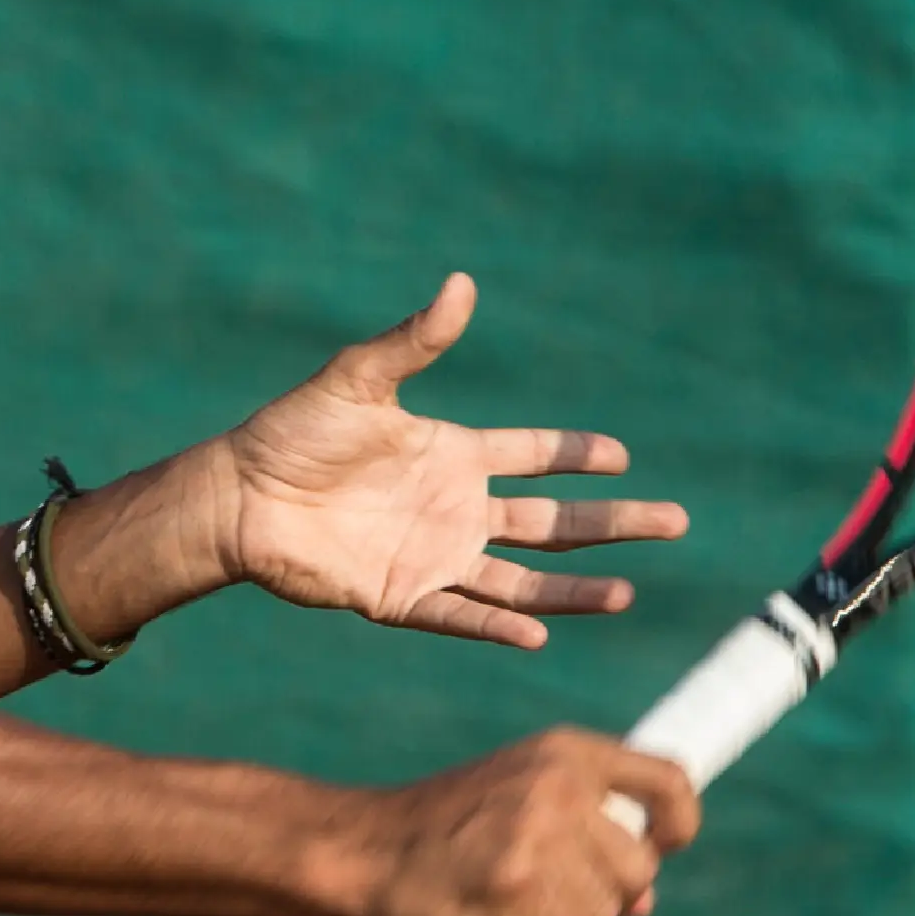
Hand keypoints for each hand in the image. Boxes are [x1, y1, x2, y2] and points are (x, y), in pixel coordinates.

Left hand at [221, 274, 688, 646]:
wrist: (239, 495)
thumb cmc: (294, 432)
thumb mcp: (360, 379)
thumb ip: (416, 342)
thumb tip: (461, 283)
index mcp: (452, 455)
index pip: (532, 458)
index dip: (576, 456)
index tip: (623, 456)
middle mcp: (453, 510)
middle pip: (552, 524)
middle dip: (613, 524)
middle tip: (675, 521)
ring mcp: (432, 557)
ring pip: (521, 579)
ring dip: (573, 589)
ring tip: (627, 593)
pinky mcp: (400, 597)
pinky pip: (460, 616)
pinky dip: (497, 625)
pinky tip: (540, 632)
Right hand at [343, 728, 700, 915]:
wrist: (359, 849)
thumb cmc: (440, 834)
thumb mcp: (517, 804)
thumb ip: (585, 838)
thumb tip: (646, 904)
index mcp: (564, 752)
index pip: (671, 781)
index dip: (678, 827)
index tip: (656, 852)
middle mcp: (560, 784)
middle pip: (639, 871)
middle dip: (598, 901)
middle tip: (540, 899)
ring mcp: (540, 834)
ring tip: (505, 914)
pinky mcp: (519, 887)